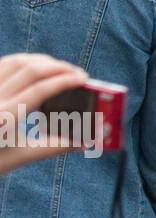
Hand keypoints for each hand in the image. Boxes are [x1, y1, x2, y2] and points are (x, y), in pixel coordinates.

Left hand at [0, 54, 87, 175]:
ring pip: (16, 61)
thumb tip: (83, 142)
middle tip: (77, 72)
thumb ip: (52, 147)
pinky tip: (34, 66)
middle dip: (58, 66)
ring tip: (59, 67)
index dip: (65, 80)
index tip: (84, 79)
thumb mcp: (17, 157)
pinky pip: (3, 64)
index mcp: (3, 118)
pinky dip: (22, 60)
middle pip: (30, 69)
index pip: (40, 89)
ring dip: (41, 60)